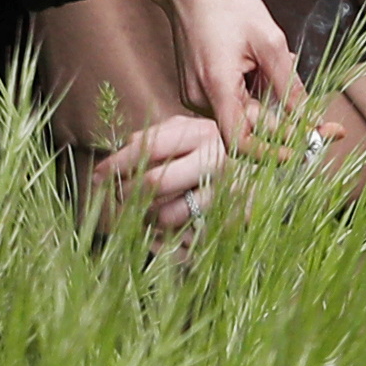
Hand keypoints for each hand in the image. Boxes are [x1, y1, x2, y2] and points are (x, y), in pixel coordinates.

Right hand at [94, 0, 300, 146]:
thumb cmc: (225, 4)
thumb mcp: (269, 41)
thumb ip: (290, 87)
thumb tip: (310, 122)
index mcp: (216, 87)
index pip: (240, 143)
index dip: (271, 153)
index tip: (302, 149)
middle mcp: (200, 98)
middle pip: (248, 129)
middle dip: (284, 121)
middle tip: (326, 122)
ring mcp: (195, 95)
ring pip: (243, 116)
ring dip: (267, 102)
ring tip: (272, 64)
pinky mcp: (196, 89)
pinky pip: (232, 104)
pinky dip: (253, 94)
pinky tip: (255, 65)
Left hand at [94, 110, 227, 239]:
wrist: (268, 165)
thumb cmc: (216, 146)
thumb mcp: (188, 131)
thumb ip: (156, 137)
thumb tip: (122, 150)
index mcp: (200, 133)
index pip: (148, 148)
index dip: (118, 163)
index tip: (98, 175)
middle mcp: (215, 160)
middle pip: (155, 182)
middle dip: (127, 193)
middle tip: (117, 198)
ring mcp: (228, 191)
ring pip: (170, 213)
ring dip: (148, 217)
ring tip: (145, 212)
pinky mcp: (237, 217)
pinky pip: (190, 233)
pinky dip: (172, 234)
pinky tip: (168, 227)